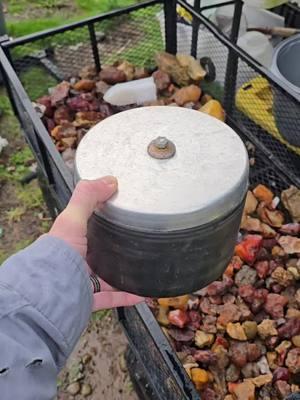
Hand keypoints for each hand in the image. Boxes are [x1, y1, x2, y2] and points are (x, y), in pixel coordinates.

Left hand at [49, 177, 143, 310]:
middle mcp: (75, 263)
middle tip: (135, 244)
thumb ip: (87, 197)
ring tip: (142, 269)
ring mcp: (82, 283)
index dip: (100, 223)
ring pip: (107, 278)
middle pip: (97, 255)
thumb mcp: (72, 219)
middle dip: (114, 251)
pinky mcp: (90, 300)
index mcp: (70, 243)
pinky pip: (113, 298)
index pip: (86, 230)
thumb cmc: (59, 254)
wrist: (50, 293)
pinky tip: (143, 293)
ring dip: (124, 275)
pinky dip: (128, 296)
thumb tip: (111, 180)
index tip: (120, 217)